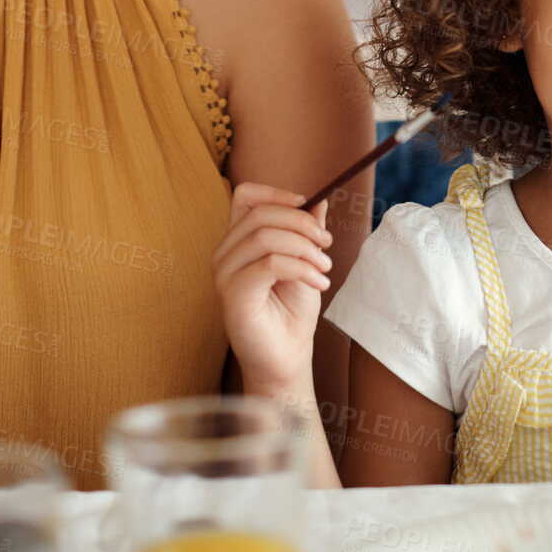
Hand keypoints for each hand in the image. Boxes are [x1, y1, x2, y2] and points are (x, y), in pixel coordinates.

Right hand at [212, 183, 331, 395]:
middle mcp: (225, 253)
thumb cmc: (292, 312)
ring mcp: (224, 274)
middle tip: (327, 243)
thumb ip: (306, 231)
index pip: (245, 196)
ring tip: (325, 269)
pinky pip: (270, 264)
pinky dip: (301, 268)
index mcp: (238, 241)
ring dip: (305, 248)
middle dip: (302, 223)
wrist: (288, 358)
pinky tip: (318, 283)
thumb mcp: (305, 261)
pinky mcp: (232, 294)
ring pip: (265, 237)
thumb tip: (320, 200)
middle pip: (261, 214)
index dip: (275, 192)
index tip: (306, 203)